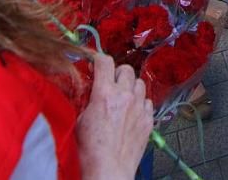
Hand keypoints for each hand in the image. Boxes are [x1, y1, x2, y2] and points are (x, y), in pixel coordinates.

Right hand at [78, 53, 153, 179]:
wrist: (107, 170)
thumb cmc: (89, 151)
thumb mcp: (78, 120)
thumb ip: (86, 100)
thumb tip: (88, 89)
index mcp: (105, 94)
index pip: (105, 62)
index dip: (99, 59)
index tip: (96, 62)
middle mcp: (125, 97)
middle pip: (126, 69)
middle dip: (117, 73)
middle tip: (110, 82)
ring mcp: (139, 108)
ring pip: (139, 83)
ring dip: (130, 87)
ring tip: (123, 97)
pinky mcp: (148, 121)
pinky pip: (148, 102)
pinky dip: (141, 103)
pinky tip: (132, 112)